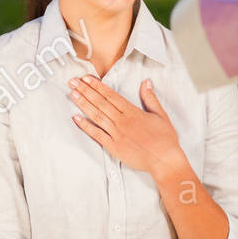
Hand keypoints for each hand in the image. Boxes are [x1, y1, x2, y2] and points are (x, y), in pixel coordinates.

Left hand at [69, 75, 184, 179]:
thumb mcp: (160, 115)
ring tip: (73, 94)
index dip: (97, 86)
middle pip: (101, 103)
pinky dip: (86, 127)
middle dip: (86, 91)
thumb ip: (150, 98)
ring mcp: (117, 134)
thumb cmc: (165, 140)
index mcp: (133, 112)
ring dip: (83, 104)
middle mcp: (122, 121)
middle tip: (73, 82)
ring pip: (97, 116)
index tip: (87, 79)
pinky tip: (77, 119)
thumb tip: (146, 83)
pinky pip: (97, 135)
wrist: (165, 160)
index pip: (111, 95)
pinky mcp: (114, 147)